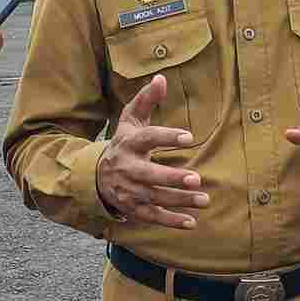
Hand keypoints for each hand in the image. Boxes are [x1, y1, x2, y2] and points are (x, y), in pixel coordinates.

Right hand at [96, 76, 206, 228]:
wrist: (95, 176)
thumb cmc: (123, 143)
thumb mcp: (130, 120)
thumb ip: (146, 99)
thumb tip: (161, 78)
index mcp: (129, 144)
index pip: (148, 138)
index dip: (167, 137)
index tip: (189, 137)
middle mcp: (127, 169)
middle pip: (149, 175)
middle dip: (172, 178)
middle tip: (196, 178)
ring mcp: (129, 191)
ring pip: (154, 198)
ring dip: (179, 200)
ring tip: (204, 199)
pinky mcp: (133, 209)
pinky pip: (152, 217)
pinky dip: (171, 222)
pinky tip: (191, 222)